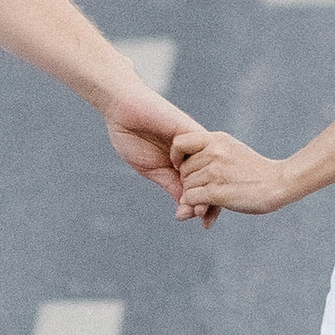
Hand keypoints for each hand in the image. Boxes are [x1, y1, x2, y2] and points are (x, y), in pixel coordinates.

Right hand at [100, 80, 208, 216]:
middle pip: (210, 180)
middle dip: (211, 201)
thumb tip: (186, 207)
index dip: (204, 205)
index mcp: (182, 164)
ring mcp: (192, 143)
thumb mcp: (152, 169)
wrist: (122, 109)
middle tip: (207, 222)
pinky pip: (202, 151)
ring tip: (203, 210)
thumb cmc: (132, 137)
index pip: (200, 187)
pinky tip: (195, 185)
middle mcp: (192, 154)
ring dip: (207, 188)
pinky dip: (200, 170)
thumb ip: (170, 184)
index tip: (205, 225)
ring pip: (208, 168)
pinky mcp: (189, 131)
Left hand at [171, 127, 289, 218]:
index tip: (183, 165)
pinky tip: (206, 207)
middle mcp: (214, 152)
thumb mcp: (232, 149)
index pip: (179, 143)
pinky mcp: (217, 191)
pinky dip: (195, 205)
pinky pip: (191, 199)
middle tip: (204, 189)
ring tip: (209, 198)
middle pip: (183, 170)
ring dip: (194, 195)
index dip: (176, 156)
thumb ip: (211, 151)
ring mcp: (216, 172)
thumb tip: (184, 163)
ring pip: (186, 186)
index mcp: (217, 139)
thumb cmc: (256, 170)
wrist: (280, 182)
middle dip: (189, 181)